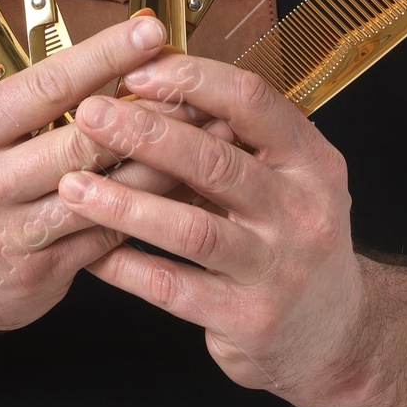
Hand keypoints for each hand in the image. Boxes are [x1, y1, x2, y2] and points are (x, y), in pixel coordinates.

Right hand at [0, 14, 177, 359]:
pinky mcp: (37, 281)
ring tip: (205, 136)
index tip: (149, 31)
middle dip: (147, 113)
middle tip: (196, 87)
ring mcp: (10, 240)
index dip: (103, 56)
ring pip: (103, 196)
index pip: (44, 86)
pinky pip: (104, 241)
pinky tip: (180, 192)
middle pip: (82, 143)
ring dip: (160, 164)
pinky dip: (146, 213)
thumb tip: (101, 70)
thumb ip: (23, 111)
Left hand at [57, 52, 371, 406]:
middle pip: (215, 162)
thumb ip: (234, 139)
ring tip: (73, 185)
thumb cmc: (292, 237)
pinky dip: (126, 266)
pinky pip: (173, 287)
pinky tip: (91, 250)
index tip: (137, 72)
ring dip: (124, 204)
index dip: (192, 81)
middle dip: (144, 134)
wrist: (334, 334)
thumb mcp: (287, 178)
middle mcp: (301, 212)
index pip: (252, 102)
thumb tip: (155, 85)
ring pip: (190, 229)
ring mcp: (277, 270)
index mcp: (310, 161)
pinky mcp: (248, 320)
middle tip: (91, 115)